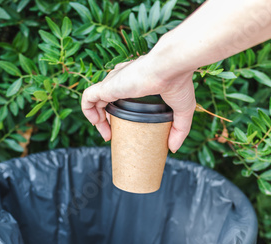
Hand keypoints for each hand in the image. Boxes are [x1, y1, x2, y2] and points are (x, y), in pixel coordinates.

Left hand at [81, 54, 195, 152]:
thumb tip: (174, 149)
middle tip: (113, 136)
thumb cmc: (178, 82)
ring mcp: (114, 82)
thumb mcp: (182, 111)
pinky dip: (87, 110)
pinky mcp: (107, 85)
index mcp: (138, 80)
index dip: (120, 113)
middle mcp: (123, 79)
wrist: (171, 66)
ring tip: (106, 135)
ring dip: (97, 118)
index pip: (122, 95)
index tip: (124, 129)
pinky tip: (96, 123)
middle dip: (107, 119)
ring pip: (96, 100)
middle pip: (108, 99)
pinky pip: (88, 98)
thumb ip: (179, 130)